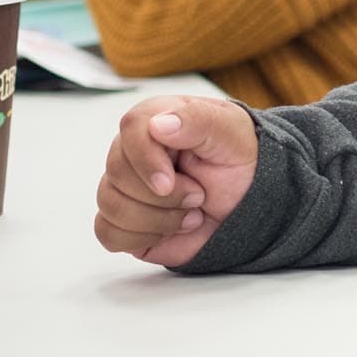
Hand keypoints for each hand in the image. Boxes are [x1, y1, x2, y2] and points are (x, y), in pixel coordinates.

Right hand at [94, 95, 257, 267]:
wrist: (248, 203)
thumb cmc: (238, 160)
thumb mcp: (231, 133)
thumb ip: (198, 120)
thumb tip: (159, 124)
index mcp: (156, 118)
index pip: (131, 128)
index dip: (147, 161)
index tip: (168, 183)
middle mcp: (132, 150)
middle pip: (118, 174)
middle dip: (165, 196)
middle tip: (198, 195)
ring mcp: (124, 185)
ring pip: (112, 206)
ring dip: (158, 219)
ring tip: (191, 212)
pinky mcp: (123, 219)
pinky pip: (108, 233)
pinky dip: (142, 238)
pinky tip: (169, 229)